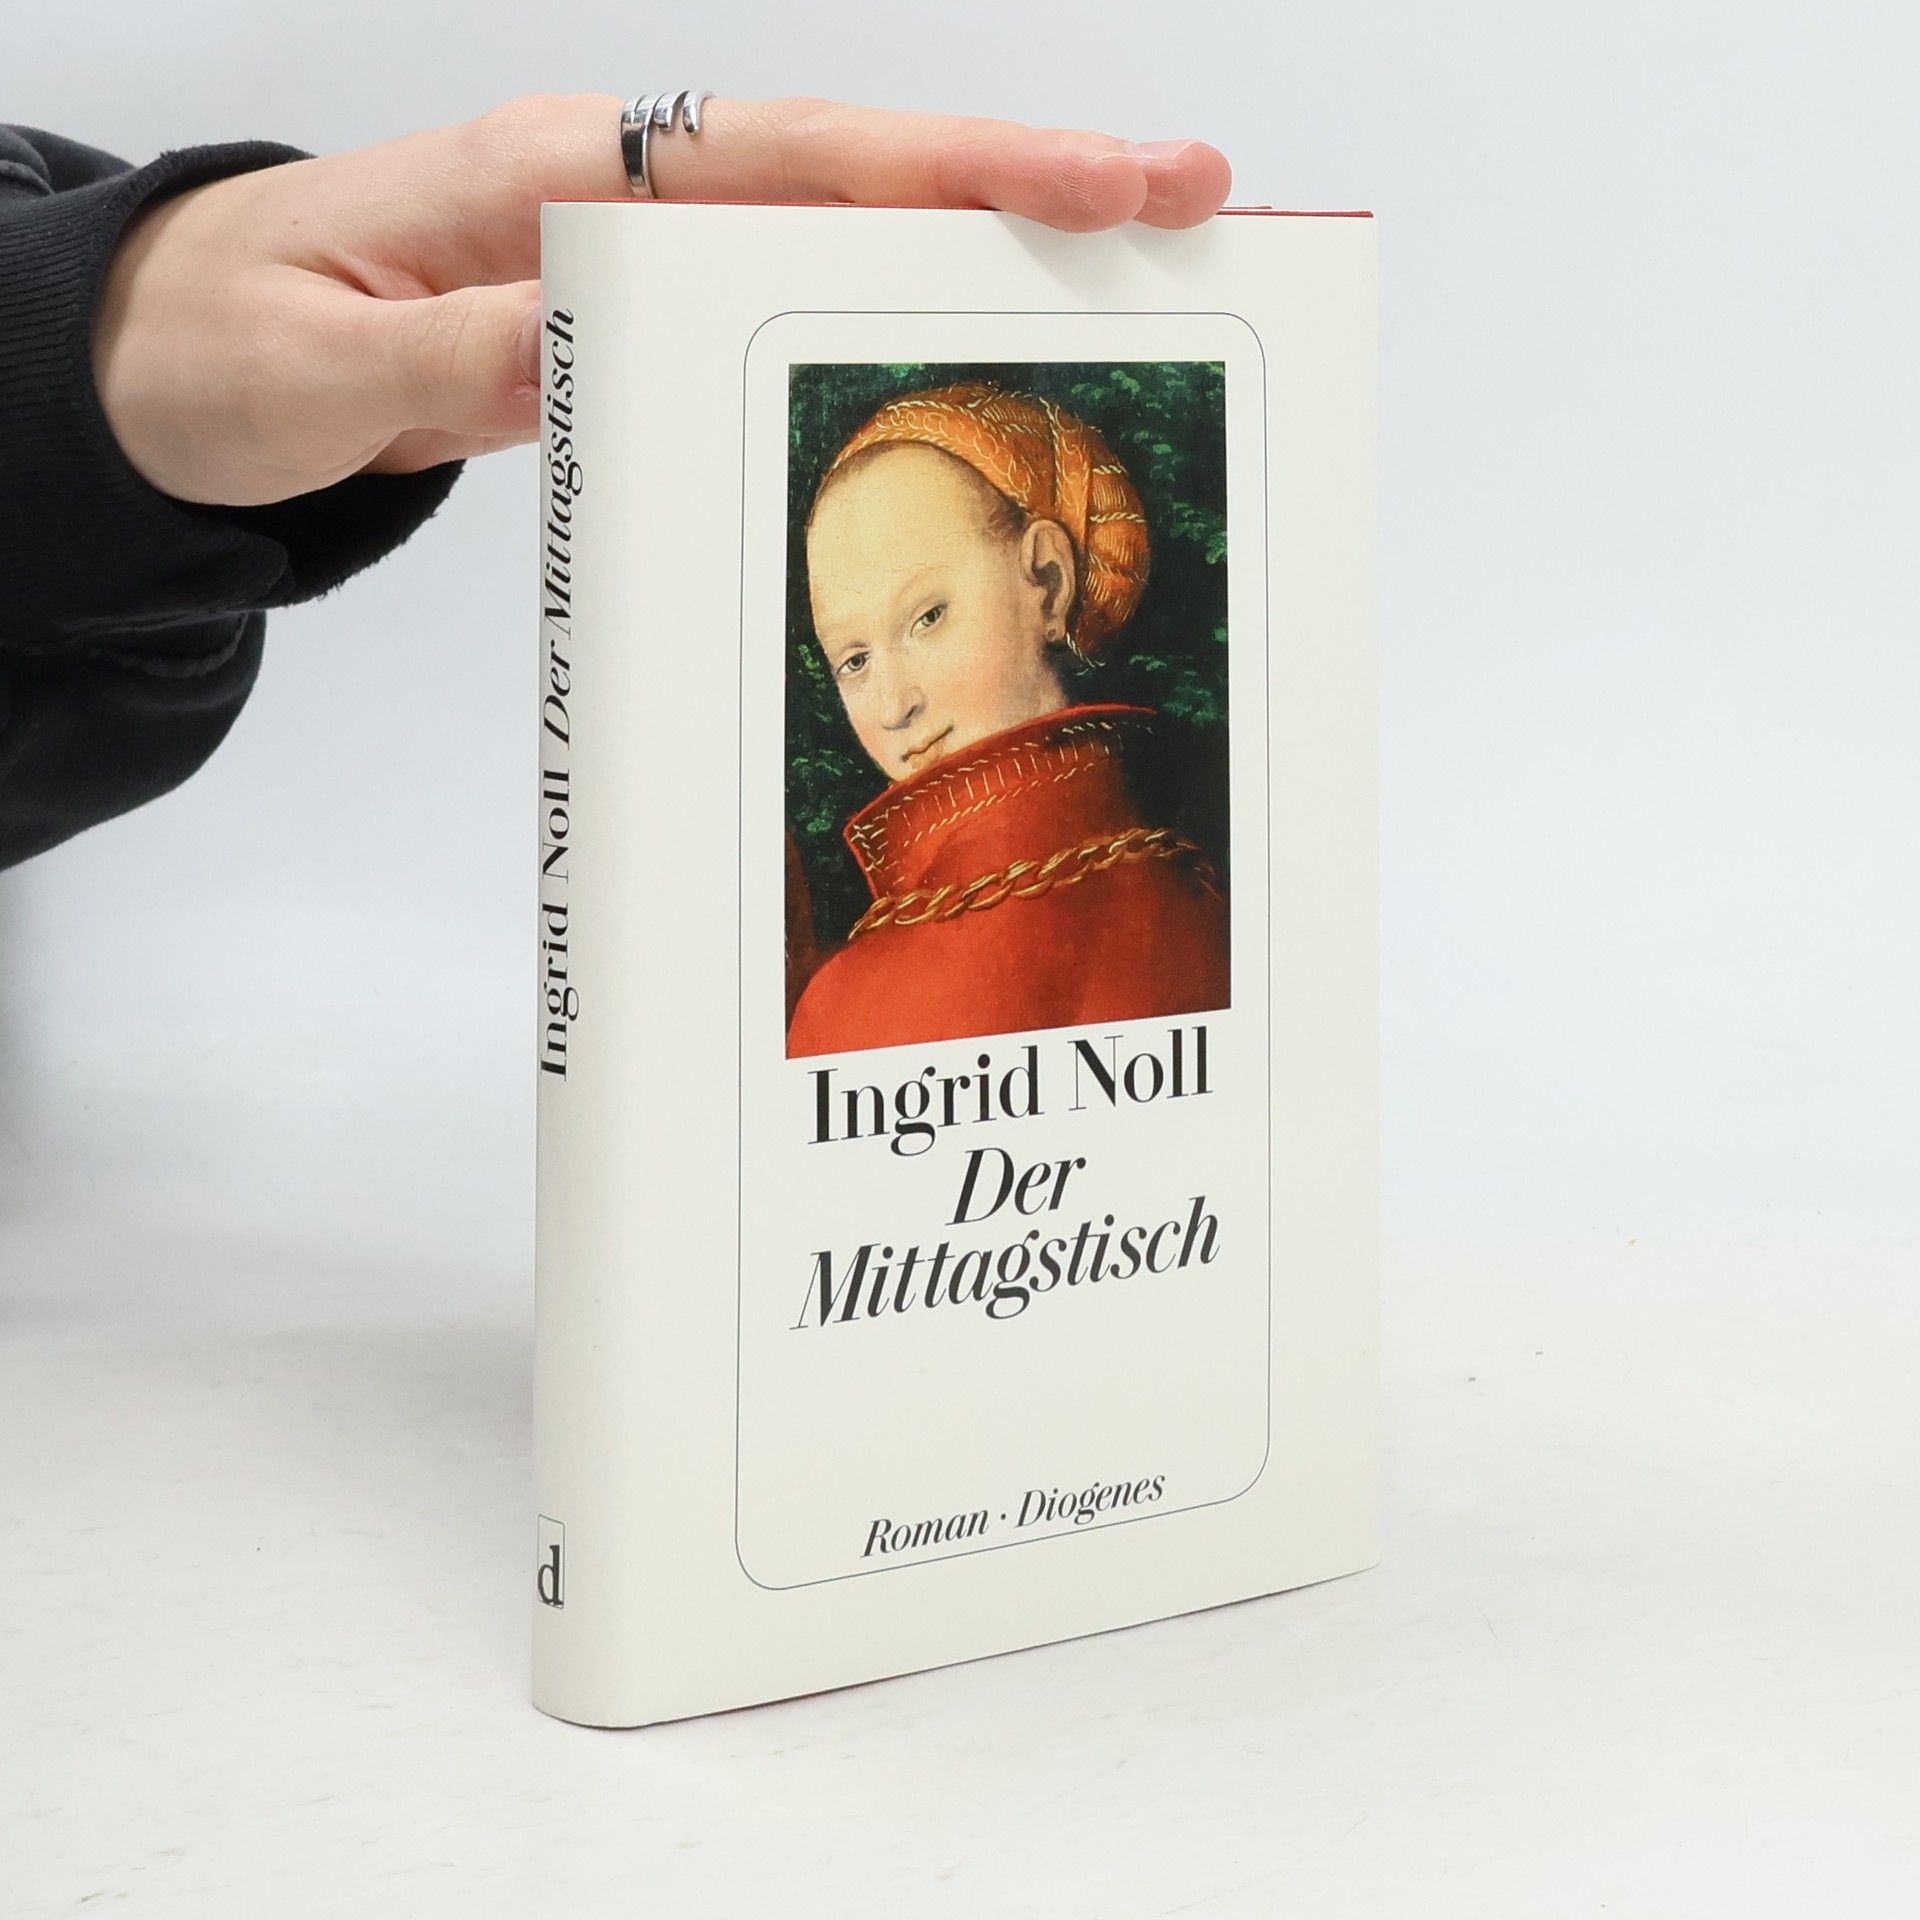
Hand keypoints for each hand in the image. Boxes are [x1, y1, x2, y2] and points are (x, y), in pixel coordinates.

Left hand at [91, 93, 1232, 507]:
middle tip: (1195, 203)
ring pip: (839, 231)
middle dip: (1029, 181)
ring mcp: (630, 250)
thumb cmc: (222, 355)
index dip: (955, 165)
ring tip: (1138, 272)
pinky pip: (787, 301)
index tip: (1104, 178)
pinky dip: (894, 307)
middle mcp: (611, 192)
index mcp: (549, 178)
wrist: (171, 368)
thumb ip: (463, 347)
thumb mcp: (316, 370)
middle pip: (854, 169)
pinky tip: (978, 334)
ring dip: (986, 247)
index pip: (787, 157)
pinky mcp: (631, 315)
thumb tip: (611, 328)